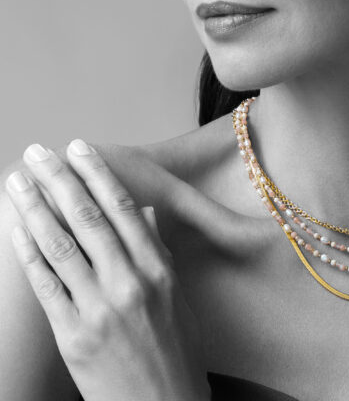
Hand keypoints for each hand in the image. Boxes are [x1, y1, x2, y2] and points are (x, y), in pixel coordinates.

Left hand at [5, 140, 209, 400]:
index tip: (79, 150)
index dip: (97, 175)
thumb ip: (159, 250)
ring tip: (19, 181)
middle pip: (87, 219)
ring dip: (35, 208)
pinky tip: (17, 229)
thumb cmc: (176, 349)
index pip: (123, 209)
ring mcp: (99, 309)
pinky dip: (29, 253)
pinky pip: (46, 286)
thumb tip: (144, 213)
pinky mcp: (73, 335)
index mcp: (159, 269)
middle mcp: (130, 283)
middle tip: (38, 153)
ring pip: (60, 246)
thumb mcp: (179, 296)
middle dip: (59, 180)